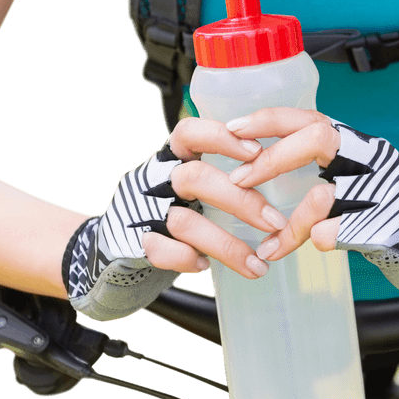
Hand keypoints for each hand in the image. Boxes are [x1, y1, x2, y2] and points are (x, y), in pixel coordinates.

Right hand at [65, 119, 290, 320]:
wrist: (117, 243)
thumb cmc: (172, 207)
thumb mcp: (192, 181)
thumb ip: (222, 174)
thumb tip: (281, 172)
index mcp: (172, 157)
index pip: (189, 133)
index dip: (220, 137)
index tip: (256, 151)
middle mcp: (156, 180)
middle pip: (194, 179)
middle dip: (239, 201)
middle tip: (275, 222)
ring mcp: (143, 211)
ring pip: (183, 222)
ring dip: (225, 245)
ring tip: (258, 265)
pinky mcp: (134, 241)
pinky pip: (161, 250)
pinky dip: (186, 258)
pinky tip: (205, 265)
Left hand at [226, 110, 398, 313]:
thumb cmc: (396, 218)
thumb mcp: (361, 183)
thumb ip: (324, 172)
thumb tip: (262, 168)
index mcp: (361, 146)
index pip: (310, 117)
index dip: (268, 119)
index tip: (232, 128)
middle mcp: (373, 160)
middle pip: (316, 138)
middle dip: (271, 160)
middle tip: (241, 180)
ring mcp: (383, 193)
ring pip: (322, 195)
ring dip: (290, 223)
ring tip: (272, 244)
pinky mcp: (388, 229)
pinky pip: (335, 233)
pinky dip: (316, 243)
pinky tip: (305, 253)